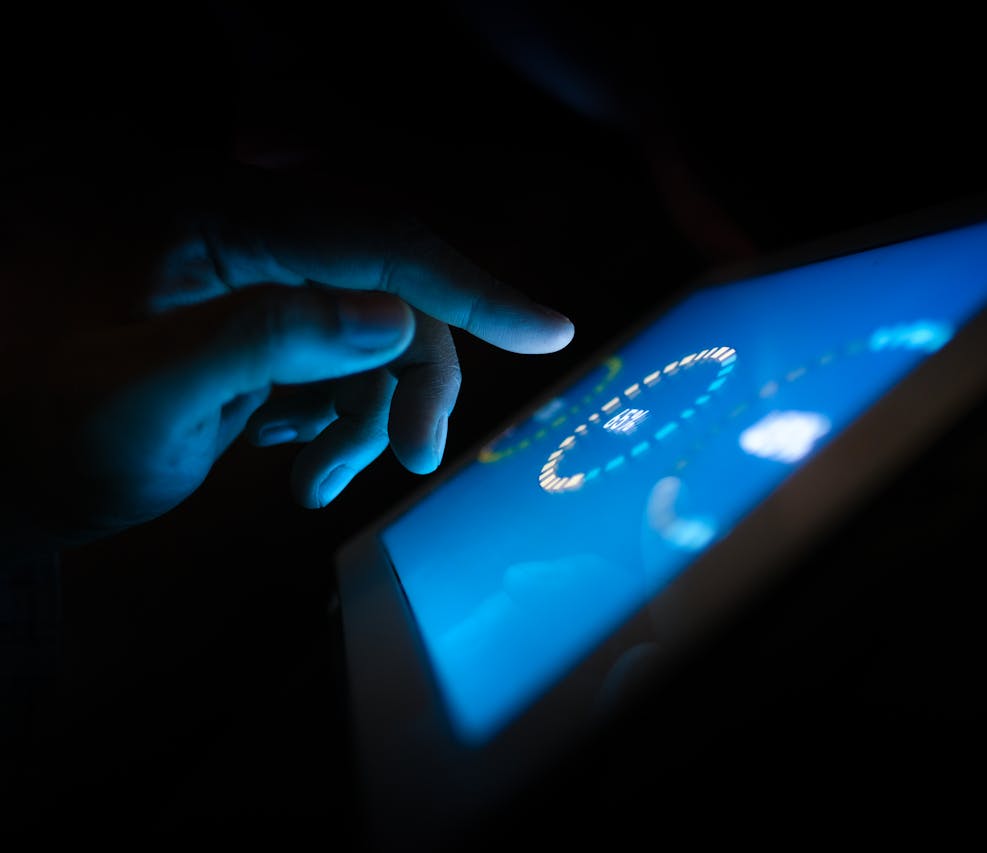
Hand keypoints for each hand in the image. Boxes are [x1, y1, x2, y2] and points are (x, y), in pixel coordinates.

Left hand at [0, 166, 573, 558]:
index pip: (369, 241)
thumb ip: (258, 342)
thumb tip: (388, 321)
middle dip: (412, 378)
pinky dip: (340, 422)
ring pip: (371, 339)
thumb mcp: (138, 397)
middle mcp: (249, 242)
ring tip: (313, 487)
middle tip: (411, 461)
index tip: (547, 331)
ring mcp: (257, 289)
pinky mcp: (259, 333)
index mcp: (216, 225)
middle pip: (386, 292)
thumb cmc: (43, 436)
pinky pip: (339, 368)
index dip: (465, 285)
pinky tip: (301, 466)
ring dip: (368, 415)